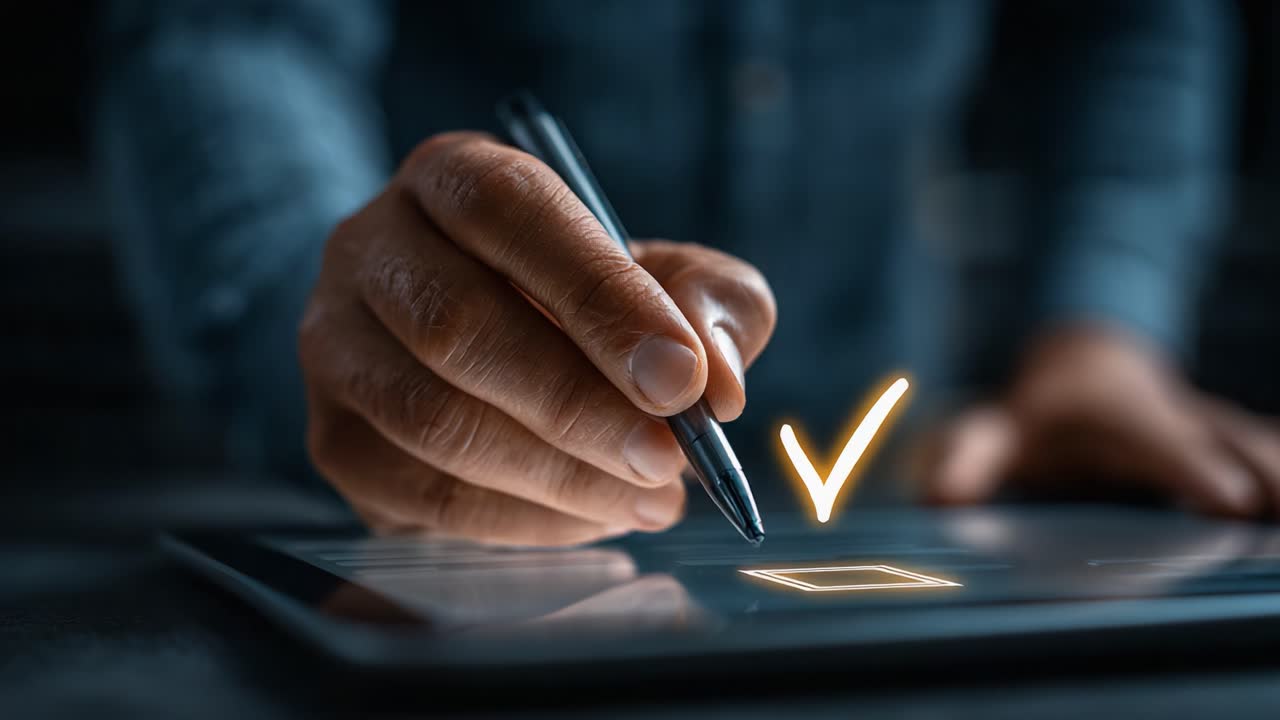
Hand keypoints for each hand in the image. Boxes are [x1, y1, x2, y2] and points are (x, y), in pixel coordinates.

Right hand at [299, 133, 775, 545]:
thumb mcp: (670, 278)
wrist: (501, 358)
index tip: (680, 375)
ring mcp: (336, 346)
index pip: (510, 212)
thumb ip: (709, 303)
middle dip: (577, 404)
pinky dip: (522, 520)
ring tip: (649, 497)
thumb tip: (714, 379)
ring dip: (555, 474)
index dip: (597, 294)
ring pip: (432, 419)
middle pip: (457, 324)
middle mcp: (371, 248)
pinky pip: (421, 495)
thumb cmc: (594, 306)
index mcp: (452, 176)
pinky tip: (592, 516)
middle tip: (667, 457)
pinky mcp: (335, 439)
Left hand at [920, 326, 1279, 519]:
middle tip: (1278, 513)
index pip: (1159, 440)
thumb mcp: (994, 430)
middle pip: (1234, 442)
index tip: (1227, 500)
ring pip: (1264, 444)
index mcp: (1119, 419)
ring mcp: (1215, 429)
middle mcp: (1177, 420)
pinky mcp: (1239, 443)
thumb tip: (938, 495)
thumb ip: (970, 458)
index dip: (1190, 466)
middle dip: (1262, 472)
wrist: (1086, 362)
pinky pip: (1274, 450)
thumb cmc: (1038, 414)